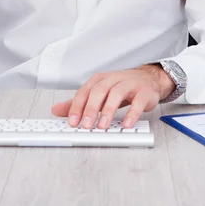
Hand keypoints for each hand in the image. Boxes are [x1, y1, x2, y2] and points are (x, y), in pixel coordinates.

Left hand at [51, 64, 175, 129]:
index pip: (85, 91)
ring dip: (109, 110)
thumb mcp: (98, 92)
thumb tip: (56, 110)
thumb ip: (79, 102)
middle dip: (91, 108)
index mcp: (100, 80)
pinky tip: (126, 125)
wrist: (148, 79)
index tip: (72, 122)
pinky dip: (132, 113)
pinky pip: (138, 102)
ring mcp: (129, 84)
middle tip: (86, 125)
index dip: (77, 106)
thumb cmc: (121, 87)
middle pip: (99, 91)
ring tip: (103, 126)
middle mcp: (113, 79)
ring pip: (117, 94)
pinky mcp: (144, 92)